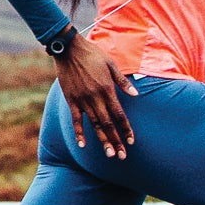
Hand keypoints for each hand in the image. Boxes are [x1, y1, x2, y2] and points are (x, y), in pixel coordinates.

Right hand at [54, 35, 137, 158]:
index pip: (120, 115)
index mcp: (108, 89)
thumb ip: (123, 82)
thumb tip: (135, 95)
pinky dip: (79, 133)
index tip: (131, 141)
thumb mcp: (111, 64)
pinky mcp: (71, 100)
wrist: (69, 49)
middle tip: (121, 156)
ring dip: (102, 140)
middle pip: (108, 124)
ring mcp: (82, 100)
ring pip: (94, 125)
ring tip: (109, 154)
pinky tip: (83, 145)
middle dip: (116, 141)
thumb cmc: (92, 54)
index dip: (126, 129)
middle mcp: (96, 98)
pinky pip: (76, 119)